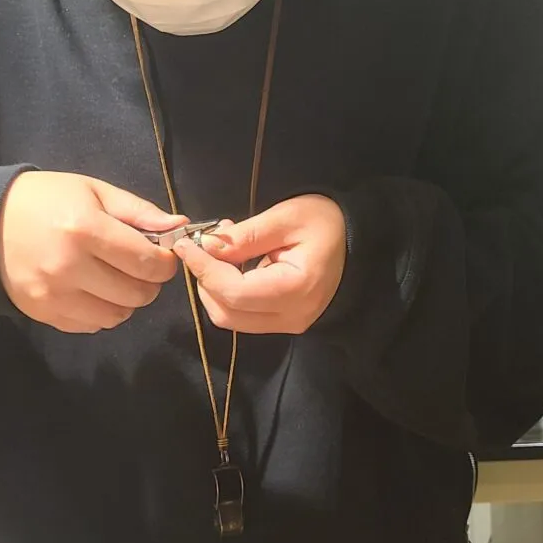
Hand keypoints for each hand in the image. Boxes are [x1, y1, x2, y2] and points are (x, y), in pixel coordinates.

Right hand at [0, 171, 186, 332]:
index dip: (165, 262)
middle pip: (137, 293)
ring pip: (118, 315)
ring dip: (127, 300)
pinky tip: (93, 291)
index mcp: (84, 229)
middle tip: (139, 267)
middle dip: (149, 282)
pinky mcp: (44, 315)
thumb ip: (138, 211)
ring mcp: (55, 296)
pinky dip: (102, 312)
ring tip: (115, 279)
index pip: (147, 262)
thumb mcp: (93, 191)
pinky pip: (92, 325)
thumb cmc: (45, 200)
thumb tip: (178, 227)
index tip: (162, 255)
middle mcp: (70, 267)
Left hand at [173, 194, 346, 333]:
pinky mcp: (282, 323)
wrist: (356, 242)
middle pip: (227, 312)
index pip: (234, 292)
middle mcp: (292, 317)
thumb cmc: (325, 223)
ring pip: (230, 318)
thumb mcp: (286, 218)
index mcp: (296, 289)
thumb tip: (206, 247)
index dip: (204, 270)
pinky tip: (232, 266)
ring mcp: (288, 324)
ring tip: (221, 252)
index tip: (186, 246)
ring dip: (213, 288)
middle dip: (205, 280)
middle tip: (203, 245)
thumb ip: (245, 236)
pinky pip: (242, 316)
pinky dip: (227, 294)